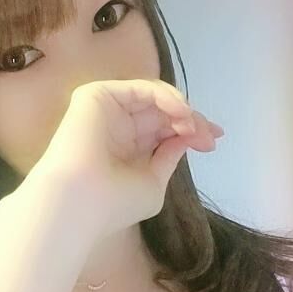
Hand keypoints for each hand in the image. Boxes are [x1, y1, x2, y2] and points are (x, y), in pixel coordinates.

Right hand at [27, 79, 223, 239]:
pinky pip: (138, 89)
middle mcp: (116, 128)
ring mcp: (106, 110)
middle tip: (210, 135)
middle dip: (190, 120)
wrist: (79, 202)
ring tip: (193, 126)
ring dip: (179, 109)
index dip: (189, 131)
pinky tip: (180, 112)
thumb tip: (185, 139)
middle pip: (161, 113)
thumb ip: (168, 158)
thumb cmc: (114, 202)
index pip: (162, 131)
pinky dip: (163, 96)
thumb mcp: (152, 184)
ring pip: (152, 98)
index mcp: (125, 150)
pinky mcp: (97, 95)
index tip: (213, 141)